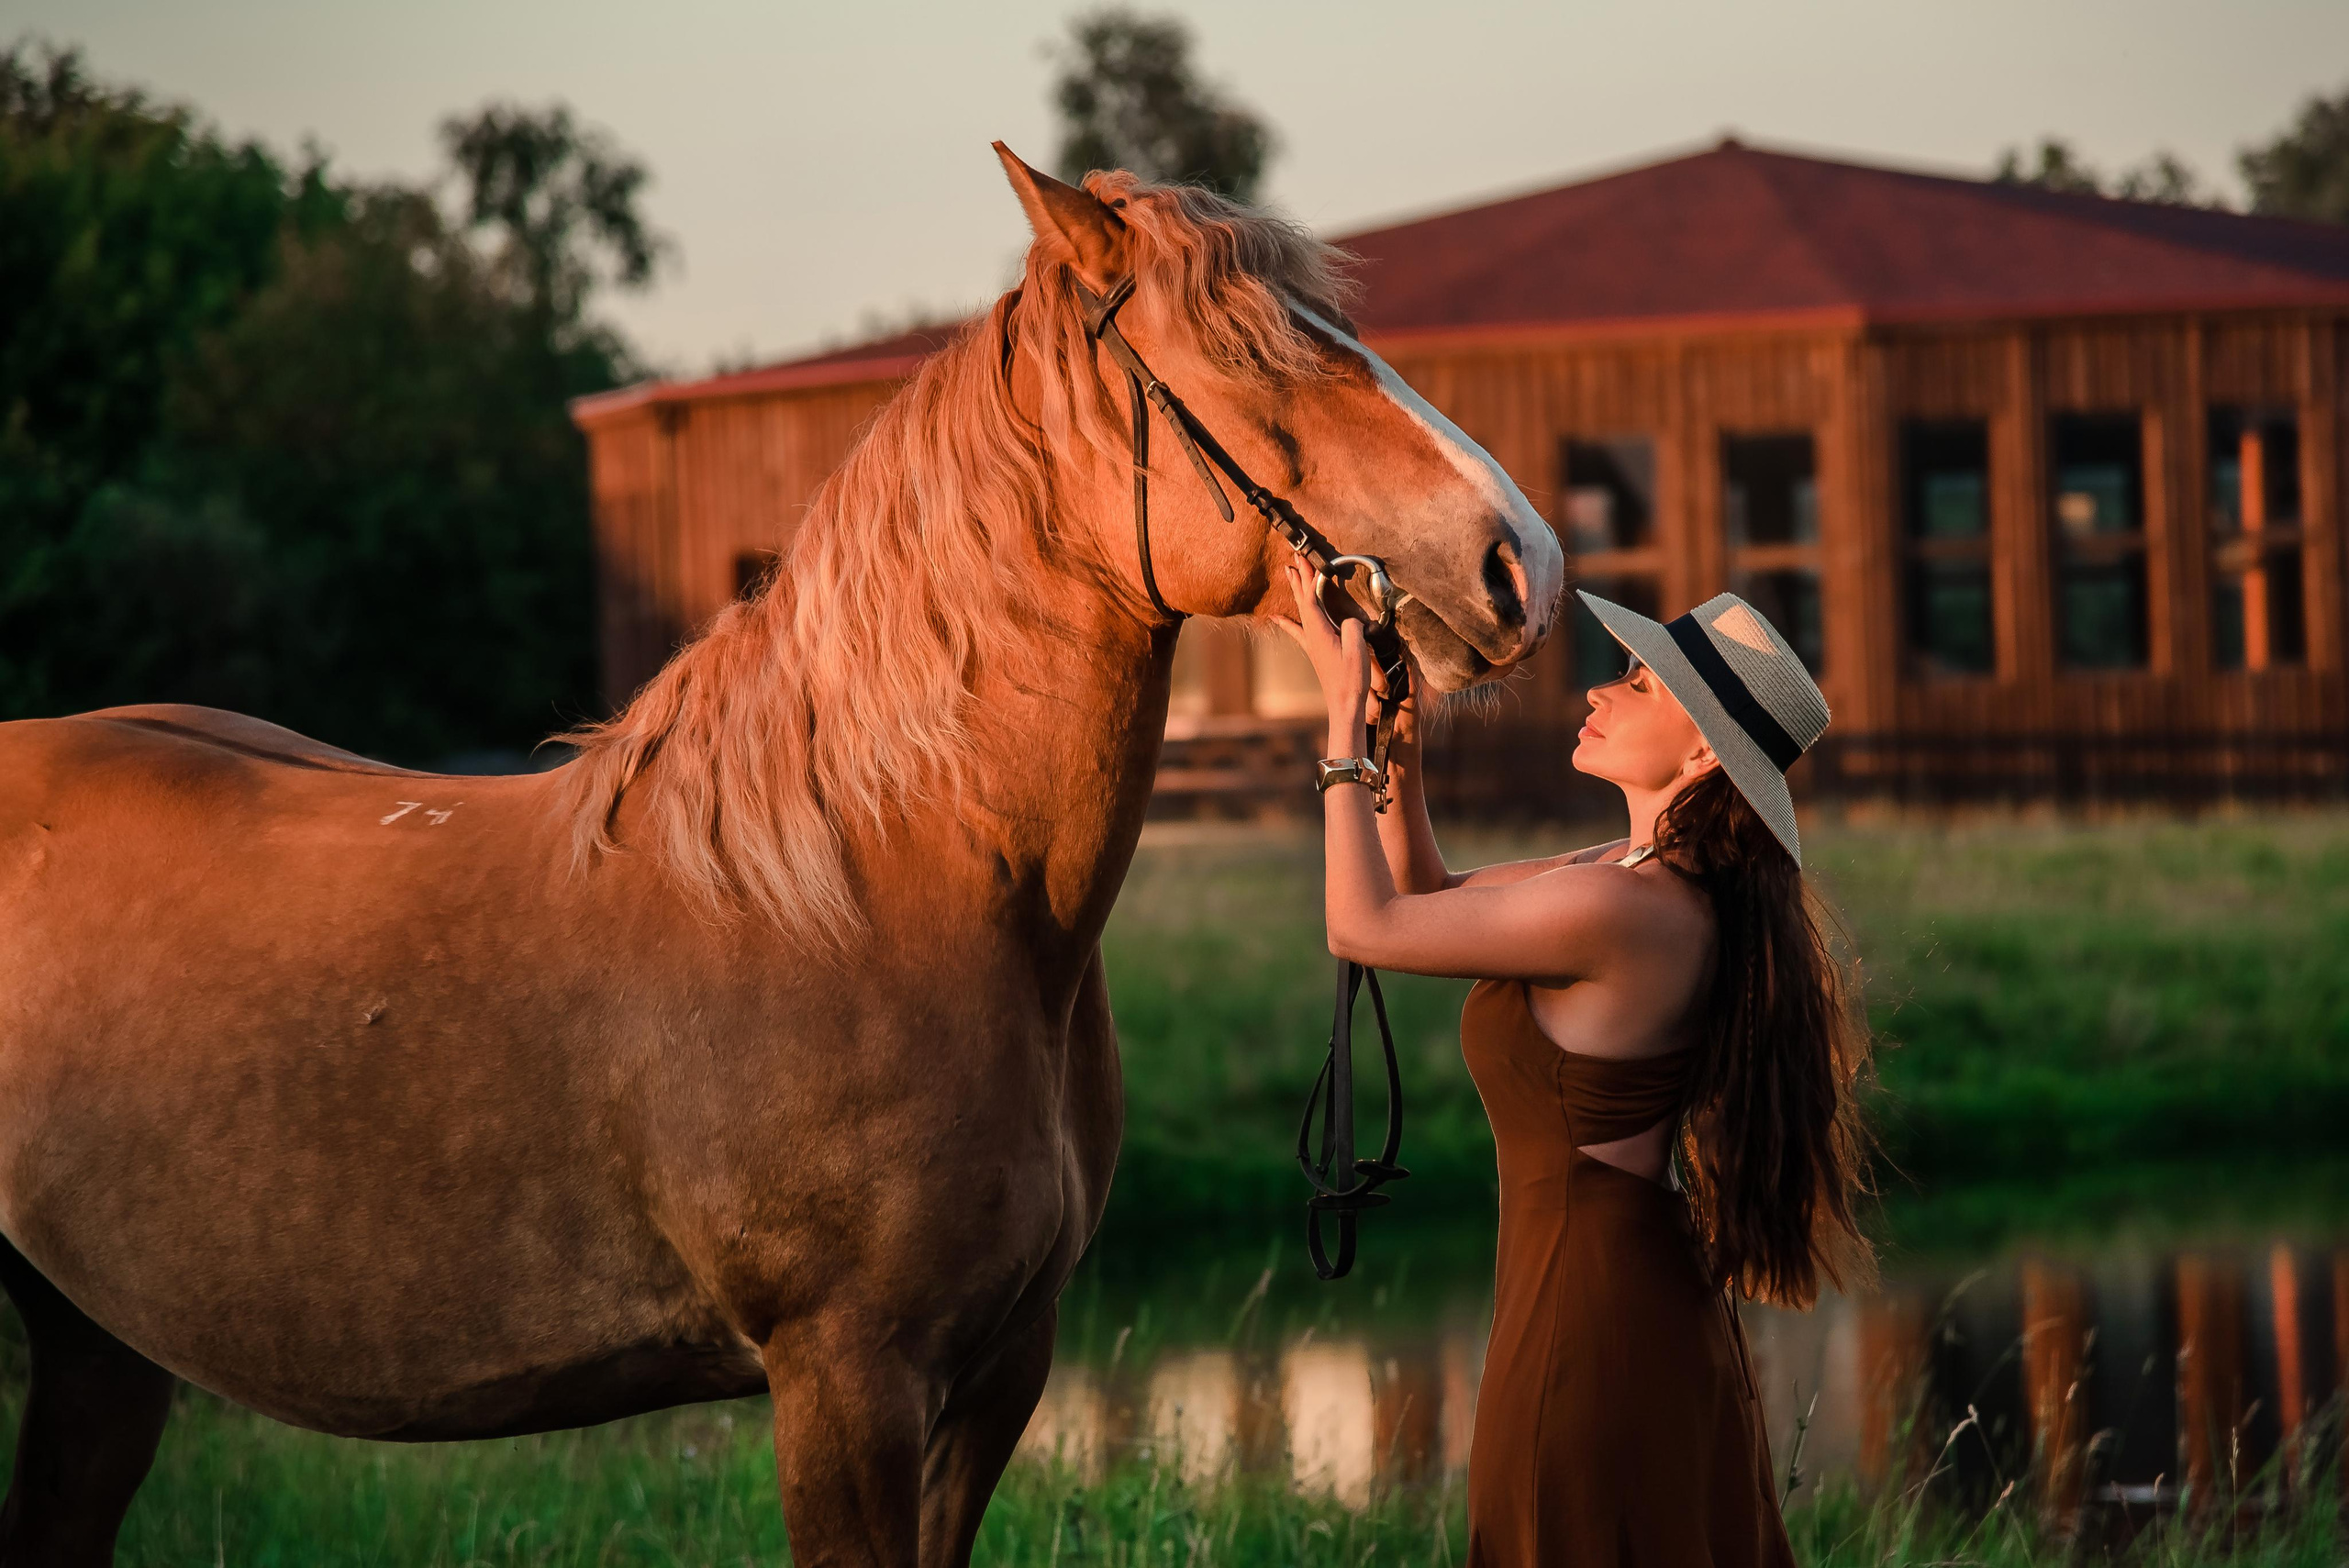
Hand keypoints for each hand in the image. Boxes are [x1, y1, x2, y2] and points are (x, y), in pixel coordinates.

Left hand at [1274, 559, 1370, 736]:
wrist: (1344, 704)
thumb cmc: (1351, 679)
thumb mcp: (1356, 649)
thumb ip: (1352, 628)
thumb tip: (1350, 619)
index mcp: (1319, 632)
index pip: (1311, 598)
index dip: (1308, 577)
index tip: (1306, 559)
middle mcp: (1311, 635)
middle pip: (1302, 599)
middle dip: (1299, 577)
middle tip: (1294, 557)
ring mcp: (1311, 643)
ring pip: (1300, 610)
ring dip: (1296, 590)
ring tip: (1289, 573)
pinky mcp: (1315, 650)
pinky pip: (1298, 629)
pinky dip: (1286, 621)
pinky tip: (1275, 617)